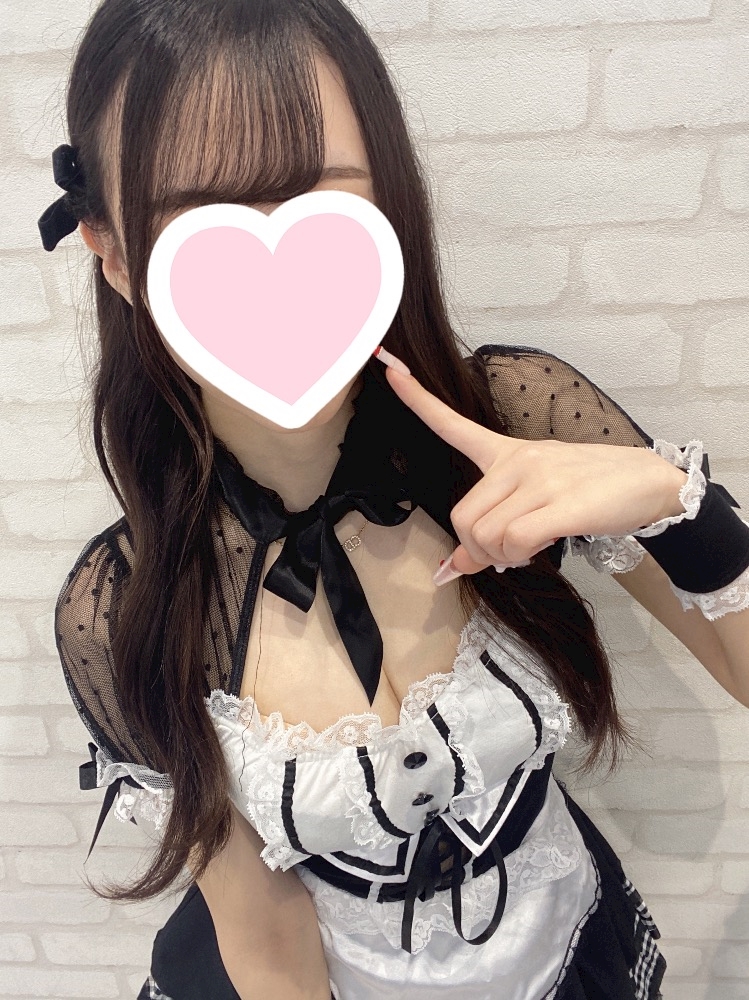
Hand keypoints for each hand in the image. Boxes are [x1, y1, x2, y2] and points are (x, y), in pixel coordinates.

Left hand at [384, 365, 687, 580]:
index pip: (453, 424)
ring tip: (530, 548)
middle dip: (477, 549)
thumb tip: (452, 567)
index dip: (417, 400)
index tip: (389, 371)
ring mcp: (538, 480)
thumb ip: (492, 528)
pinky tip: (537, 549)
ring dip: (502, 557)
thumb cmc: (590, 489)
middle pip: (461, 518)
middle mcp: (517, 461)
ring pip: (485, 535)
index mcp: (506, 452)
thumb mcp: (536, 501)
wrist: (648, 482)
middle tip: (505, 553)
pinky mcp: (560, 504)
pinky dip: (519, 557)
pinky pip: (514, 540)